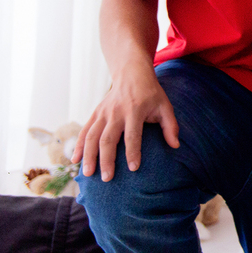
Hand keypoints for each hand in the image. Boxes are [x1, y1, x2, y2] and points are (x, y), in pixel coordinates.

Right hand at [72, 62, 179, 181]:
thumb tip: (176, 146)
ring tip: (88, 173)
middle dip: (106, 159)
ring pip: (92, 136)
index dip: (133, 152)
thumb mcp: (165, 106)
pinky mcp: (96, 113)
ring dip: (89, 155)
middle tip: (107, 178)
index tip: (133, 168)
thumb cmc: (151, 94)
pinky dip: (79, 145)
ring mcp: (103, 112)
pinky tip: (75, 160)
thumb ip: (171, 126)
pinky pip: (84, 131)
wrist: (132, 74)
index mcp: (135, 110)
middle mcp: (116, 112)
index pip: (133, 135)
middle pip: (108, 138)